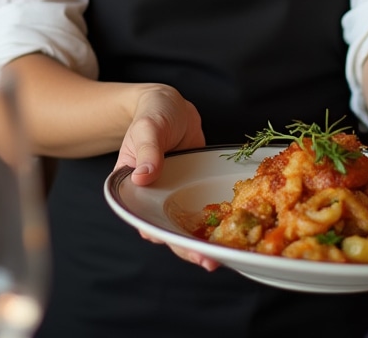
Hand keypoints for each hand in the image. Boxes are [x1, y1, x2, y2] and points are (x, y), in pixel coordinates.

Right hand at [113, 85, 217, 268]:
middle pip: (169, 230)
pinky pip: (205, 210)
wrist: (172, 106)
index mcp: (133, 190)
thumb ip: (147, 149)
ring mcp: (176, 197)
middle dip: (188, 248)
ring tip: (224, 256)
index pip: (143, 218)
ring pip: (189, 226)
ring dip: (204, 242)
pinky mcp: (195, 191)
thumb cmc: (152, 114)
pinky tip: (233, 232)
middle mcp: (154, 199)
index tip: (173, 242)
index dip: (159, 234)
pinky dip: (217, 222)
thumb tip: (142, 176)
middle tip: (209, 261)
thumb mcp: (147, 128)